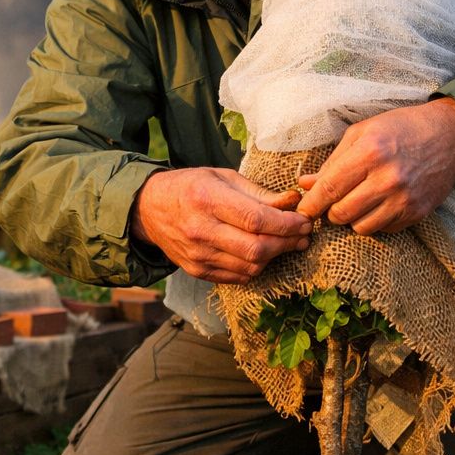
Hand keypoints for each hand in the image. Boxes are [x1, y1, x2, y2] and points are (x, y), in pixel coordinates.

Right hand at [131, 167, 311, 283]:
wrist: (150, 209)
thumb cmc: (191, 187)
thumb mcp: (223, 177)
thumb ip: (259, 193)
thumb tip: (293, 202)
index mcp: (207, 199)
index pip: (256, 220)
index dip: (287, 224)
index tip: (304, 221)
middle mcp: (200, 230)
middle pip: (256, 248)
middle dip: (287, 243)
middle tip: (303, 235)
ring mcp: (198, 255)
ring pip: (250, 266)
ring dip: (275, 257)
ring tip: (286, 243)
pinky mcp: (197, 271)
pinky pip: (238, 276)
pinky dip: (256, 266)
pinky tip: (262, 253)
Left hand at [295, 98, 454, 235]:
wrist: (449, 135)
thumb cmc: (400, 129)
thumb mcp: (362, 133)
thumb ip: (332, 162)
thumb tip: (304, 185)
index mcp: (370, 152)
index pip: (329, 189)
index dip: (310, 204)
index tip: (303, 210)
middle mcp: (387, 178)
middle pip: (341, 213)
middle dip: (330, 211)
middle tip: (332, 202)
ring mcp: (404, 199)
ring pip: (360, 227)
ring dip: (352, 218)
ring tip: (357, 201)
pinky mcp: (417, 212)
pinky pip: (383, 229)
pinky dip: (374, 220)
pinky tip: (379, 203)